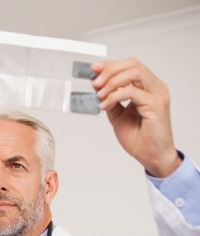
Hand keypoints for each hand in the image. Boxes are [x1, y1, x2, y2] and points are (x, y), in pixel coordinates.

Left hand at [92, 58, 180, 176]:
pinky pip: (131, 92)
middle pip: (132, 64)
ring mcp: (157, 94)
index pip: (130, 65)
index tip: (93, 69)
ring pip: (134, 73)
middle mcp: (155, 87)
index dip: (110, 65)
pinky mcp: (155, 105)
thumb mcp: (117, 114)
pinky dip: (114, 97)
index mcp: (148, 87)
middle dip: (109, 71)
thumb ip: (109, 99)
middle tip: (95, 83)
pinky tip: (105, 106)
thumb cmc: (139, 137)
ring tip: (100, 95)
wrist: (150, 155)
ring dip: (112, 82)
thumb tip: (96, 85)